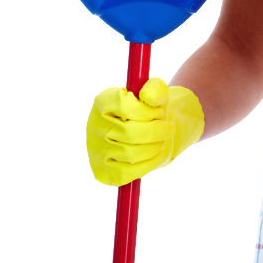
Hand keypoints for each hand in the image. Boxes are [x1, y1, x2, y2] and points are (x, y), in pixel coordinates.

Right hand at [86, 77, 204, 186]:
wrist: (150, 132)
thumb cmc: (151, 110)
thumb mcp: (157, 93)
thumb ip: (155, 89)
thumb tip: (148, 97)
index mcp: (103, 101)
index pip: (124, 106)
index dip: (148, 111)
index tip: (160, 111)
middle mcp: (94, 125)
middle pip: (129, 132)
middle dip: (156, 131)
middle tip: (168, 129)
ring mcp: (96, 150)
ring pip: (130, 153)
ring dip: (154, 147)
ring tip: (162, 140)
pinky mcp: (102, 172)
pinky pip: (126, 174)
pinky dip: (148, 164)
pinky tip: (156, 154)